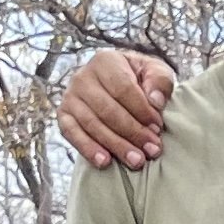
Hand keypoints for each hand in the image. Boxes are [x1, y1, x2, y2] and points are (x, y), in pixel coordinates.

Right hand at [59, 48, 175, 169]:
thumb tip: (156, 101)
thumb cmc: (139, 79)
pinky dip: (88, 149)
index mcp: (106, 61)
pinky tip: (104, 162)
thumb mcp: (155, 72)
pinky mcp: (63, 115)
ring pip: (93, 124)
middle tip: (152, 150)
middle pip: (108, 109)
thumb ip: (160, 80)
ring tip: (136, 161)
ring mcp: (70, 96)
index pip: (123, 88)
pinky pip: (72, 134)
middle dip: (132, 132)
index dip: (141, 110)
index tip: (158, 127)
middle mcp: (82, 76)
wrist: (116, 85)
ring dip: (116, 145)